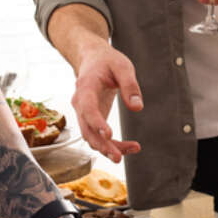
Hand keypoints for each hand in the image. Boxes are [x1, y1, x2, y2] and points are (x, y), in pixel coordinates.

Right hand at [70, 43, 142, 161]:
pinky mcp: (93, 120)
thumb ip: (130, 85)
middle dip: (102, 145)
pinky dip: (113, 144)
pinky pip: (99, 136)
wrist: (93, 60)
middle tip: (118, 157)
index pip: (87, 108)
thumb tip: (137, 107)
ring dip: (108, 148)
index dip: (96, 122)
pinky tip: (131, 146)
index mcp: (85, 87)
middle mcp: (80, 103)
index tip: (109, 134)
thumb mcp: (123, 66)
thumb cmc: (107, 61)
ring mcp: (84, 114)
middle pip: (87, 129)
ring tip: (132, 149)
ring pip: (92, 137)